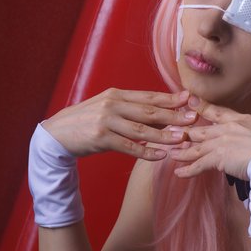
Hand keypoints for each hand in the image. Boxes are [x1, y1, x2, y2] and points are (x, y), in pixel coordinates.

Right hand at [42, 88, 197, 160]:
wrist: (57, 134)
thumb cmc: (87, 122)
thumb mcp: (108, 109)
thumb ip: (130, 109)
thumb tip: (159, 113)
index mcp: (116, 95)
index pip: (148, 96)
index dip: (170, 98)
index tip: (189, 99)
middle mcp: (112, 105)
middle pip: (149, 111)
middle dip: (173, 115)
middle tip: (193, 118)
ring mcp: (106, 121)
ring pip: (141, 130)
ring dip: (163, 135)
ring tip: (181, 139)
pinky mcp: (100, 138)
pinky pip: (128, 146)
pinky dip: (146, 152)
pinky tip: (161, 156)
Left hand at [167, 96, 250, 180]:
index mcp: (242, 119)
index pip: (217, 111)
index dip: (201, 107)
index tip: (189, 102)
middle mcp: (229, 128)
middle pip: (202, 130)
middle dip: (185, 132)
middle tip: (171, 132)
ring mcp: (222, 142)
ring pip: (196, 147)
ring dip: (182, 152)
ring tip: (171, 154)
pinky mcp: (219, 158)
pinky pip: (199, 164)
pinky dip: (188, 170)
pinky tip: (179, 173)